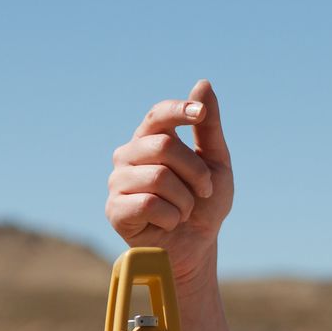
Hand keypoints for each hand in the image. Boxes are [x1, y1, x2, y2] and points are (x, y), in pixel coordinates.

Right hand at [105, 80, 233, 288]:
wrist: (198, 247)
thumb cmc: (205, 205)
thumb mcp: (216, 164)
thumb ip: (208, 128)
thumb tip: (203, 83)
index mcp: (151, 141)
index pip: (158, 115)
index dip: (178, 110)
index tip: (199, 114)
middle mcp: (128, 156)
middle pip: (164, 147)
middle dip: (196, 173)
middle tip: (203, 192)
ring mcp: (117, 183)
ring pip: (159, 177)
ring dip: (185, 200)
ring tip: (184, 212)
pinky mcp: (115, 210)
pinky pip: (149, 204)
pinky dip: (171, 217)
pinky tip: (167, 224)